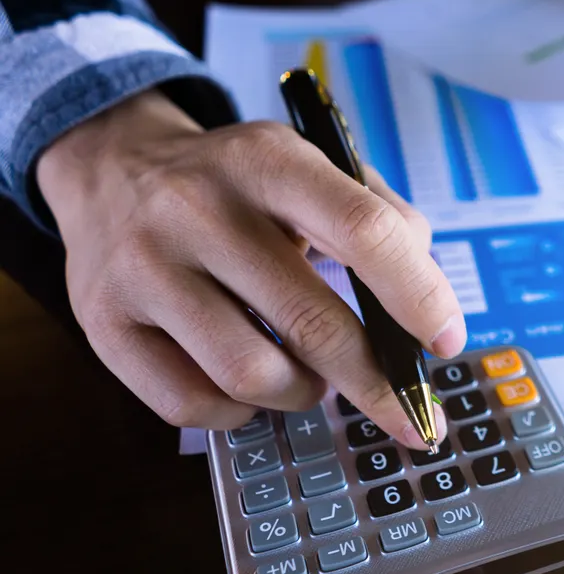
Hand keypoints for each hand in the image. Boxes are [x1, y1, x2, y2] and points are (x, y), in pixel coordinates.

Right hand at [37, 89, 463, 448]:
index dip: (419, 297)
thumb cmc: (240, 184)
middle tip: (408, 412)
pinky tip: (249, 384)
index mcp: (269, 160)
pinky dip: (241, 413)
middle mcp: (198, 209)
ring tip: (311, 377)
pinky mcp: (104, 324)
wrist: (111, 170)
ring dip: (303, 394)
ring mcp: (144, 269)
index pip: (364, 231)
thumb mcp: (308, 167)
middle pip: (313, 323)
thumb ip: (380, 217)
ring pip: (254, 376)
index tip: (448, 342)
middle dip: (377, 382)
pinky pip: (192, 406)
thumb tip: (427, 302)